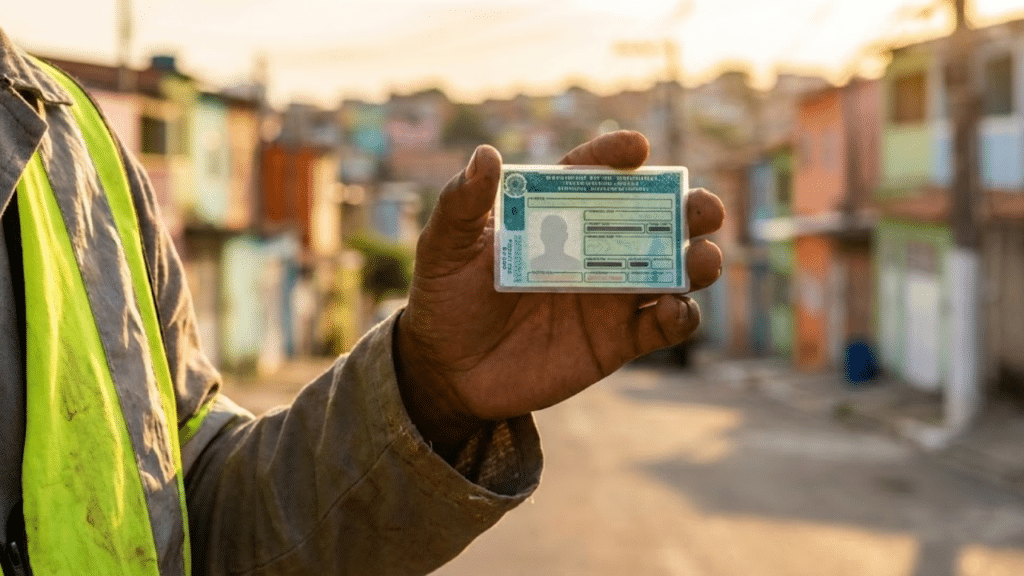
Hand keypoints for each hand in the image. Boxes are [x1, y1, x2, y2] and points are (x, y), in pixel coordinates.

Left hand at [395, 131, 724, 455]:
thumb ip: (463, 204)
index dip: (615, 158)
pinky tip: (675, 310)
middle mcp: (593, 247)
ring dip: (699, 261)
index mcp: (556, 213)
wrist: (449, 372)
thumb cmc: (444, 299)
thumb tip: (485, 155)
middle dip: (687, 208)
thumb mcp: (444, 248)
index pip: (593, 174)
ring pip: (674, 269)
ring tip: (703, 259)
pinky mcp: (618, 339)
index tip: (636, 149)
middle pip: (653, 218)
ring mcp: (610, 294)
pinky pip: (664, 325)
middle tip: (700, 208)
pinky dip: (682, 316)